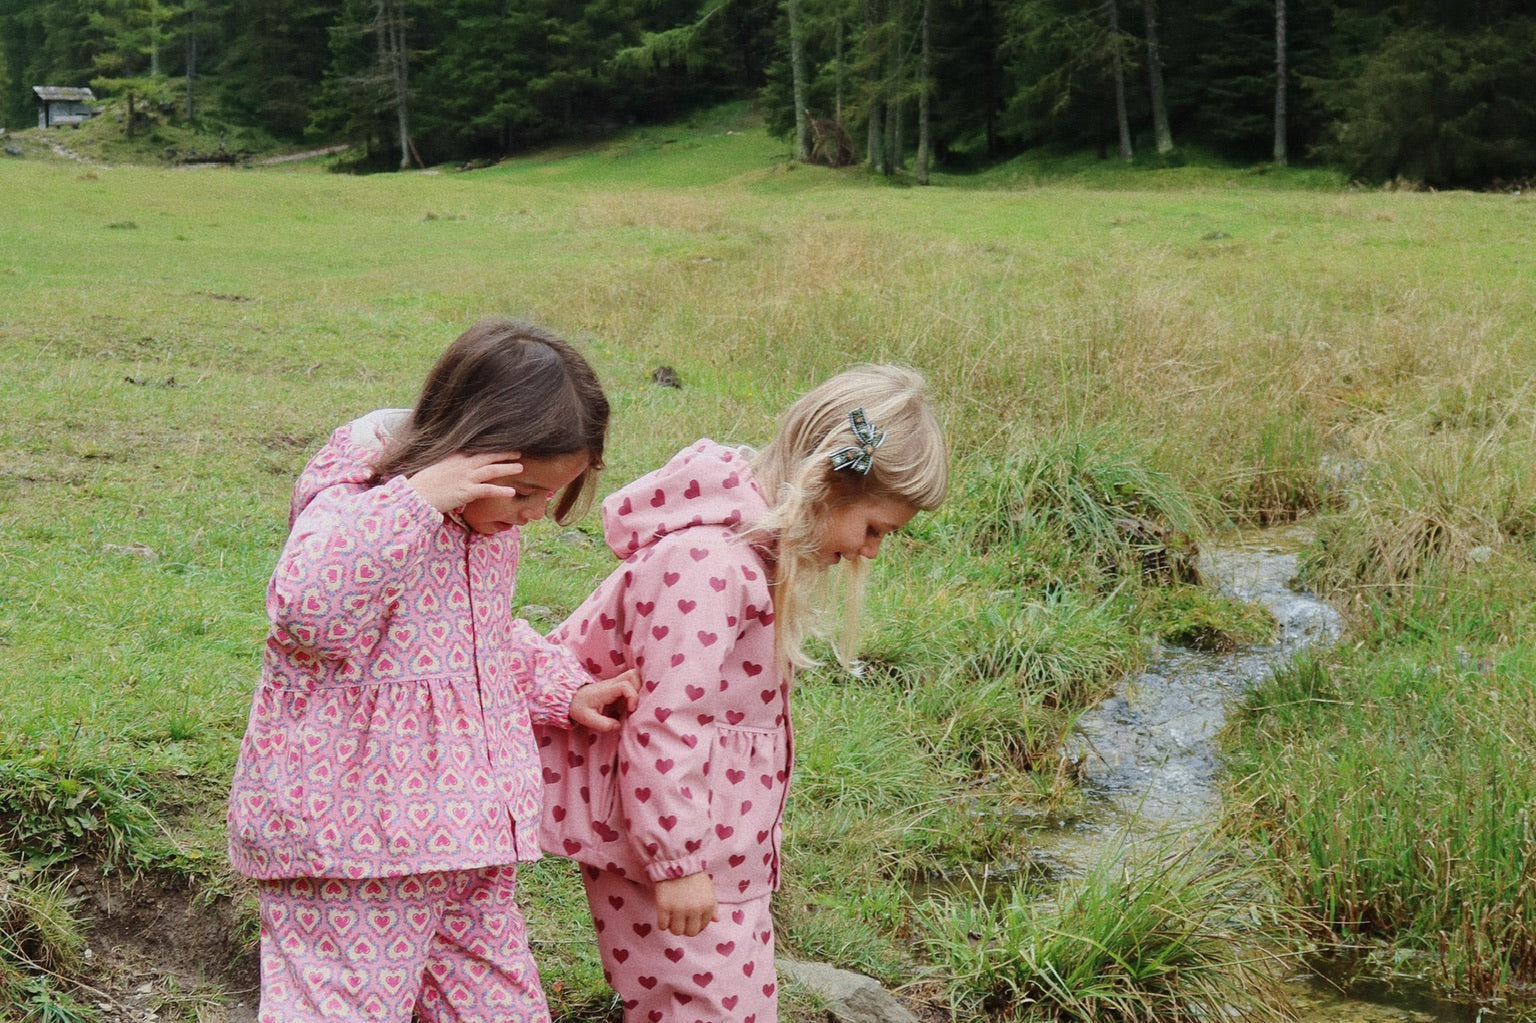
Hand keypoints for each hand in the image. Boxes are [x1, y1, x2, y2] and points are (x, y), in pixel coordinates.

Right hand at [404, 451, 521, 514]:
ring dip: (508, 468)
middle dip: (505, 453)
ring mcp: (465, 477)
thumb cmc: (424, 484)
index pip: (478, 448)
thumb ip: (451, 464)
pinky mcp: (466, 491)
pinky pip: (487, 490)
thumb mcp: (438, 467)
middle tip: (519, 452)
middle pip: (488, 455)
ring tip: (521, 468)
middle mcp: (462, 464)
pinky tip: (512, 492)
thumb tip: (459, 465)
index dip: (492, 446)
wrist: (415, 496)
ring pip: (492, 470)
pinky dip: (501, 490)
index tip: (503, 443)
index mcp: (455, 456)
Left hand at [569, 671, 639, 732]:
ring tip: (635, 704)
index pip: (625, 685)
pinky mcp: (617, 687)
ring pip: (634, 677)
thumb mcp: (587, 718)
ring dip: (639, 689)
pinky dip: (635, 692)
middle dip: (640, 688)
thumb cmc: (579, 707)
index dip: (632, 696)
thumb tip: (618, 725)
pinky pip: (632, 684)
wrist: (572, 698)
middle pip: (633, 675)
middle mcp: (613, 683)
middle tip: (636, 704)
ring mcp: (616, 684)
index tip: (630, 710)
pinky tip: (631, 705)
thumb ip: (603, 724)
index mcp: (606, 690)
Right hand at [655, 873, 716, 936]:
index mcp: (708, 905)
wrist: (676, 861)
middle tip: (680, 921)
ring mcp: (678, 909)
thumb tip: (716, 920)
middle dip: (685, 928)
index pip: (702, 927)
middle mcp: (695, 909)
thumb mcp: (708, 888)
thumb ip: (713, 906)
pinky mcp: (664, 906)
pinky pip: (662, 925)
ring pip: (676, 931)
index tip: (690, 920)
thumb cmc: (694, 874)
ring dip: (673, 927)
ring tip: (672, 918)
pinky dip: (662, 923)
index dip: (695, 925)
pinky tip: (663, 916)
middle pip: (690, 933)